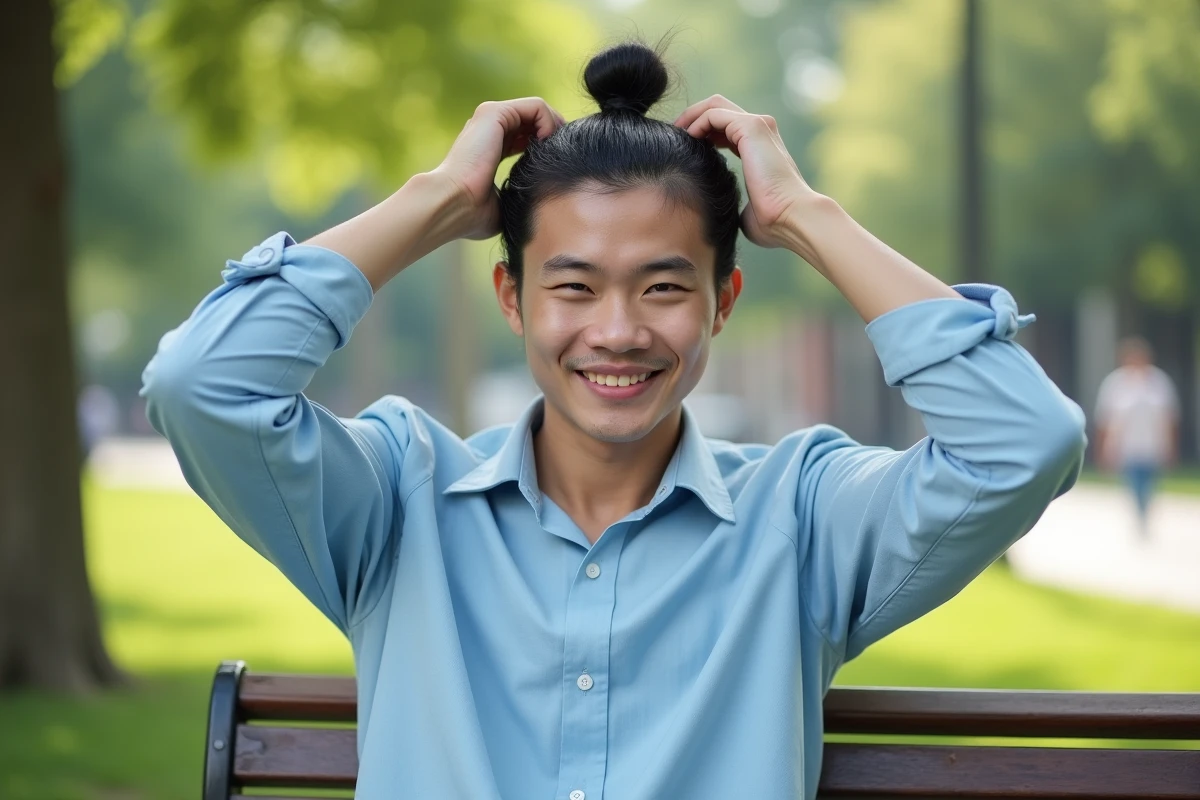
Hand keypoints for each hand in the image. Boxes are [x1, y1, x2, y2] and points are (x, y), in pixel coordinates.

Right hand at [431, 97, 564, 240]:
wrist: (453, 205)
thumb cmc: (473, 214)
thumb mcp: (504, 205)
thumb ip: (518, 197)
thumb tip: (537, 209)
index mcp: (490, 149)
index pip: (526, 138)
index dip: (548, 148)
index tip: (561, 165)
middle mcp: (488, 129)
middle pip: (535, 121)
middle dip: (557, 135)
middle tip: (568, 155)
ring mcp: (490, 117)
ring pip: (538, 110)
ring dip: (556, 127)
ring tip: (560, 150)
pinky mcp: (494, 112)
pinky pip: (535, 106)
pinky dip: (550, 122)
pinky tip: (550, 144)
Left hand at [674, 95, 815, 248]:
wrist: (791, 218)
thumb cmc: (773, 222)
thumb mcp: (746, 211)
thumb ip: (733, 203)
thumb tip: (719, 213)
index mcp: (759, 148)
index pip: (725, 128)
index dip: (701, 134)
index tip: (680, 149)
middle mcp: (760, 131)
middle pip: (718, 109)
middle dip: (691, 120)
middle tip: (671, 138)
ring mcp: (758, 125)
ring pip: (714, 106)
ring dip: (689, 118)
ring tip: (672, 136)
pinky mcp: (751, 127)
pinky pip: (714, 113)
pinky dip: (695, 122)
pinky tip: (684, 139)